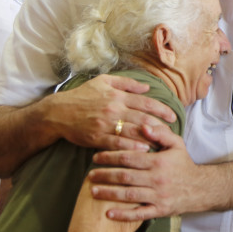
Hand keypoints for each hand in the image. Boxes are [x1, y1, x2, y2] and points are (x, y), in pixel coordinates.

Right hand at [49, 74, 176, 152]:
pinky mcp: (97, 137)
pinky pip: (118, 143)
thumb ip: (126, 83)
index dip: (161, 109)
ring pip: (133, 131)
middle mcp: (114, 108)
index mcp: (117, 95)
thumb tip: (146, 87)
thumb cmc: (82, 95)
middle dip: (160, 125)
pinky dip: (131, 146)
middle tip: (172, 132)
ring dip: (149, 137)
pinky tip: (143, 150)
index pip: (145, 101)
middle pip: (143, 118)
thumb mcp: (103, 81)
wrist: (59, 112)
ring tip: (162, 143)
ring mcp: (105, 124)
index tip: (173, 115)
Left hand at [87, 123, 200, 220]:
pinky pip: (139, 214)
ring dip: (109, 194)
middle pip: (125, 176)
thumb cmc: (183, 164)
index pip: (129, 157)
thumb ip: (160, 133)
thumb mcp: (176, 144)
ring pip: (129, 195)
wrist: (201, 188)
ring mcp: (158, 196)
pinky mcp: (159, 211)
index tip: (96, 156)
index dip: (111, 156)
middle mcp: (157, 179)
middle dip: (105, 175)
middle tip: (89, 174)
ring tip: (93, 191)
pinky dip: (123, 215)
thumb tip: (143, 125)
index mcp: (158, 161)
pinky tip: (108, 214)